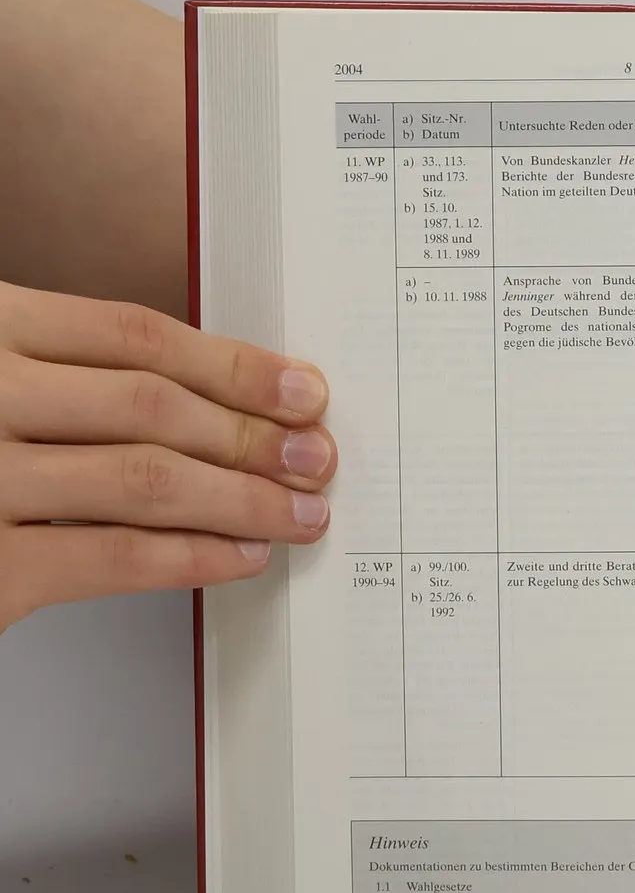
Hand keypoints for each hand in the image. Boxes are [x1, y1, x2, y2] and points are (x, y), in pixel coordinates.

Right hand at [0, 281, 334, 632]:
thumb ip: (61, 376)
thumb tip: (204, 399)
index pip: (135, 335)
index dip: (234, 365)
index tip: (297, 389)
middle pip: (153, 405)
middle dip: (253, 434)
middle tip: (315, 456)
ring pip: (147, 479)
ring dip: (243, 498)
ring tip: (300, 510)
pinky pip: (113, 557)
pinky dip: (193, 557)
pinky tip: (240, 555)